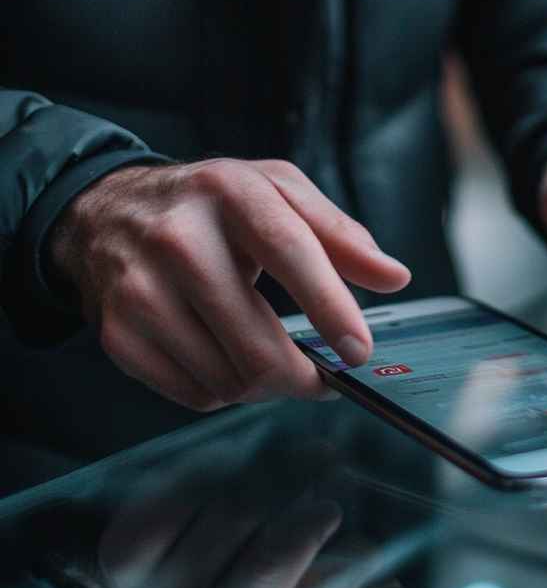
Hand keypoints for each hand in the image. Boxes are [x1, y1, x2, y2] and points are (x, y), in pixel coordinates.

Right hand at [49, 159, 410, 409]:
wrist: (110, 213)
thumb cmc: (212, 205)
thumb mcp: (278, 192)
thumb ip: (341, 234)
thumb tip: (394, 277)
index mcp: (229, 192)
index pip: (289, 251)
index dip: (330, 307)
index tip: (359, 351)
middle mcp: (178, 239)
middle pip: (256, 346)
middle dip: (303, 377)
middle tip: (324, 375)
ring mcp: (140, 291)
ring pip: (229, 380)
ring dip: (265, 385)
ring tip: (269, 354)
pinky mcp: (119, 334)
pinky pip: (195, 396)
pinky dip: (225, 391)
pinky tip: (226, 356)